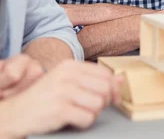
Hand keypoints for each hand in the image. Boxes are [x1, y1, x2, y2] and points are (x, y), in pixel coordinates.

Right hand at [0, 60, 121, 137]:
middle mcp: (66, 76)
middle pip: (105, 88)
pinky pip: (87, 118)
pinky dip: (84, 123)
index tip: (112, 97)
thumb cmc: (45, 98)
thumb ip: (94, 79)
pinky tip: (73, 120)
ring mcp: (62, 92)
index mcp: (70, 66)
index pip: (105, 74)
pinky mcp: (59, 109)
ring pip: (98, 104)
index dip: (113, 88)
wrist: (15, 113)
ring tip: (80, 113)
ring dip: (93, 113)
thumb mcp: (68, 82)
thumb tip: (122, 79)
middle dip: (104, 101)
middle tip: (93, 107)